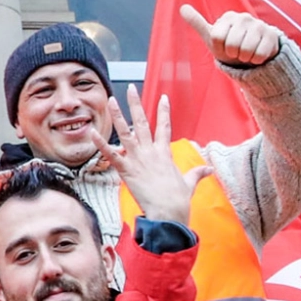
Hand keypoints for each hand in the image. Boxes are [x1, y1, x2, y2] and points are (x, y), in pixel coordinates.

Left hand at [89, 85, 209, 228]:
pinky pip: (111, 155)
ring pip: (126, 133)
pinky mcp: (126, 170)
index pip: (164, 127)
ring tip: (111, 100)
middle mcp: (150, 152)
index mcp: (164, 153)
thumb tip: (209, 169)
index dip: (164, 112)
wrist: (168, 211)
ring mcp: (138, 159)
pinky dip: (100, 144)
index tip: (163, 97)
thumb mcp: (189, 182)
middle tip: (131, 89)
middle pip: (143, 122)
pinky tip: (92, 133)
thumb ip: (197, 173)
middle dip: (136, 104)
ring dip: (117, 116)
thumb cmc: (178, 199)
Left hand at [181, 4, 281, 67]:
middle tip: (236, 50)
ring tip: (246, 52)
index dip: (220, 47)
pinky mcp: (272, 35)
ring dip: (245, 57)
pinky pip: (260, 55)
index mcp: (228, 17)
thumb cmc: (228, 45)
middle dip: (233, 53)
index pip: (217, 38)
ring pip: (246, 51)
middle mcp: (244, 17)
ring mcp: (260, 25)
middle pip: (232, 45)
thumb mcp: (211, 36)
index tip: (224, 45)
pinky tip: (257, 54)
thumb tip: (182, 8)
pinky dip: (256, 60)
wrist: (252, 54)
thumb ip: (197, 22)